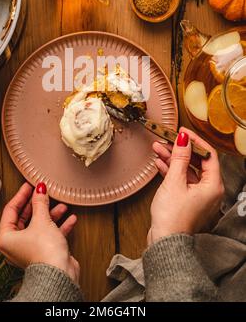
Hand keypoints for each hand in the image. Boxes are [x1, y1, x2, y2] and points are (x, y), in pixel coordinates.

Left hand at [0, 182, 79, 283]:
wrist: (59, 275)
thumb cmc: (44, 252)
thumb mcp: (41, 220)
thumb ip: (40, 202)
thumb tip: (39, 189)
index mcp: (6, 237)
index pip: (11, 210)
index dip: (21, 195)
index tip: (29, 185)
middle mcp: (15, 245)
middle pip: (25, 218)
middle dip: (38, 205)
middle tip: (44, 193)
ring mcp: (30, 249)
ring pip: (39, 226)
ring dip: (51, 215)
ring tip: (62, 206)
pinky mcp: (43, 253)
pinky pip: (49, 235)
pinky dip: (59, 226)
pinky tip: (70, 219)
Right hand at [147, 127, 224, 245]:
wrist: (165, 241)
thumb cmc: (173, 217)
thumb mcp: (175, 181)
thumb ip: (180, 157)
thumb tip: (184, 139)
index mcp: (213, 185)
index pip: (208, 155)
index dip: (195, 141)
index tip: (182, 131)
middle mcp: (208, 190)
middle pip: (196, 161)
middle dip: (180, 149)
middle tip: (168, 137)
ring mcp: (198, 195)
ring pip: (186, 169)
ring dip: (173, 158)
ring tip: (158, 147)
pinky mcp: (187, 199)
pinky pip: (181, 179)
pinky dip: (171, 169)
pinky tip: (160, 161)